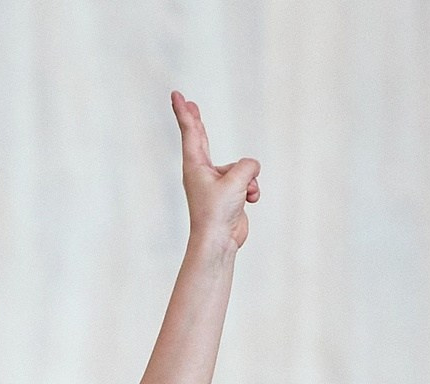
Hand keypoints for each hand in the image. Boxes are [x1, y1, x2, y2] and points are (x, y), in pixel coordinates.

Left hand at [172, 92, 258, 254]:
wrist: (219, 242)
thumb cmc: (218, 212)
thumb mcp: (236, 181)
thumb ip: (248, 166)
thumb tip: (252, 169)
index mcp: (195, 165)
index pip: (191, 131)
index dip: (184, 112)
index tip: (176, 95)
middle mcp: (203, 172)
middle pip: (201, 138)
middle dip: (197, 121)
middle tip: (190, 105)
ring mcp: (216, 182)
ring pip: (242, 167)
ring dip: (248, 180)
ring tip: (241, 196)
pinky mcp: (229, 194)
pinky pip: (248, 181)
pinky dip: (252, 190)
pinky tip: (248, 201)